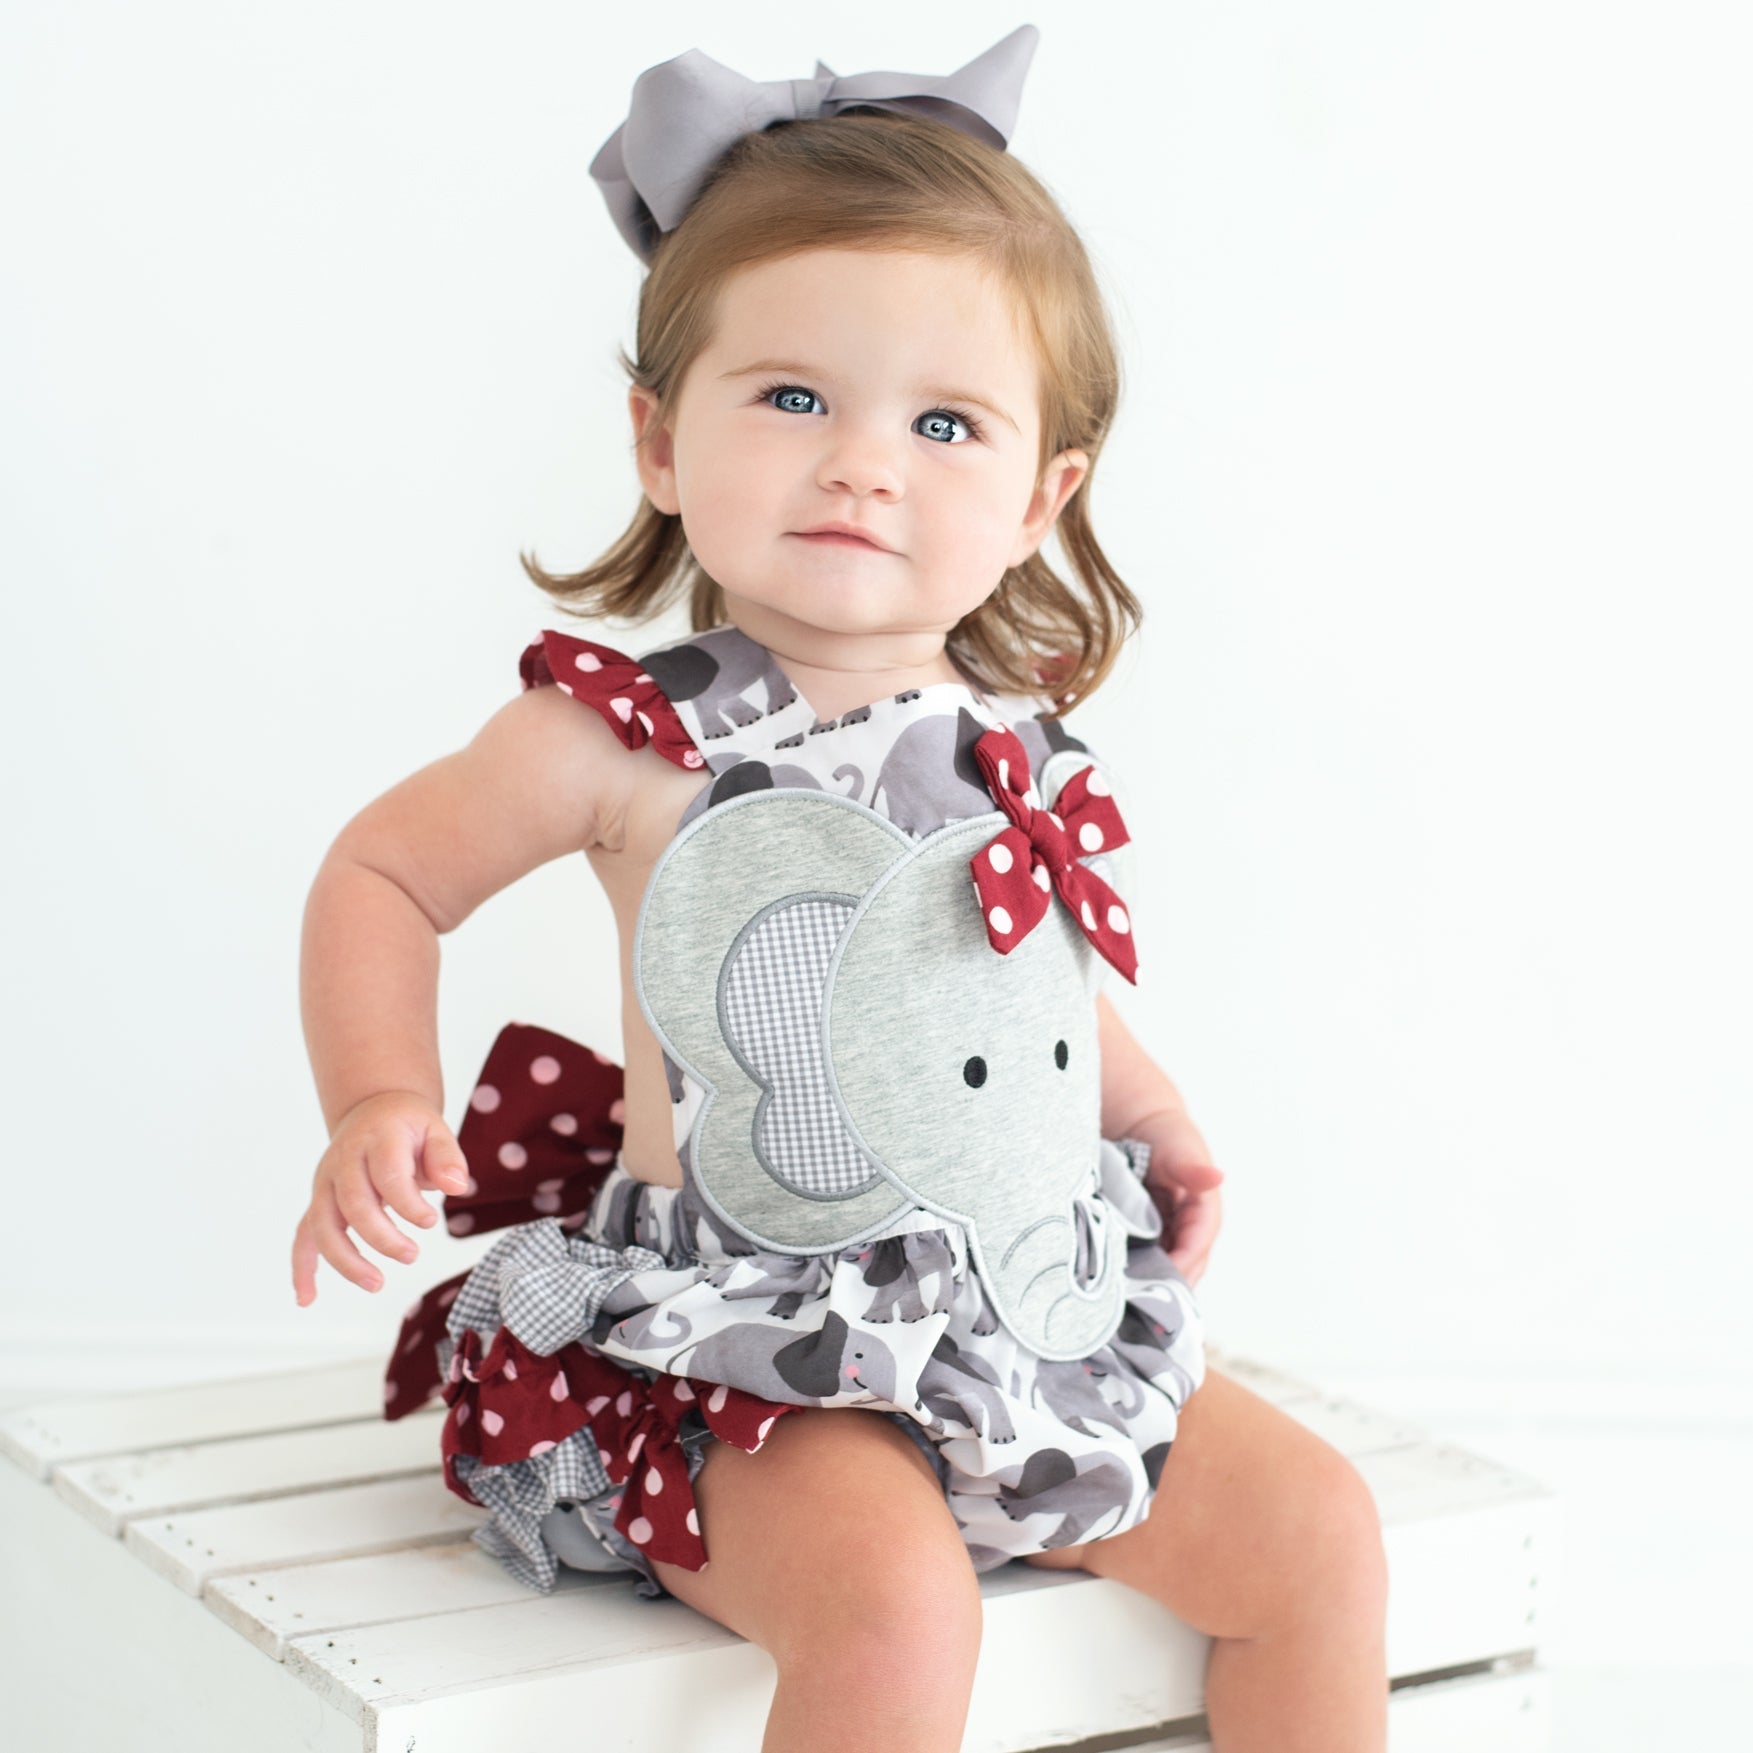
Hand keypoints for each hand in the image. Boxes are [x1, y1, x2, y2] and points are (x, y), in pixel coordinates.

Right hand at [292, 1090, 471, 1304]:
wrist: (373, 1111)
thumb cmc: (408, 1127)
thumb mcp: (435, 1130)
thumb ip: (447, 1158)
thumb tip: (457, 1187)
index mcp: (377, 1139)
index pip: (387, 1175)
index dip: (407, 1203)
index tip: (430, 1222)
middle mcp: (343, 1160)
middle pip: (353, 1204)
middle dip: (381, 1237)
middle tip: (412, 1255)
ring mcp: (325, 1182)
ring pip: (323, 1224)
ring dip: (346, 1259)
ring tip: (376, 1283)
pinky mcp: (319, 1201)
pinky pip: (304, 1236)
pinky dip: (302, 1267)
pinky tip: (307, 1298)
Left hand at [1128, 1106, 1223, 1287]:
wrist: (1143, 1126)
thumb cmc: (1165, 1136)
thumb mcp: (1177, 1149)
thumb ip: (1191, 1167)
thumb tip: (1216, 1176)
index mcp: (1204, 1214)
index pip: (1195, 1249)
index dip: (1178, 1268)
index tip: (1154, 1286)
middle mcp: (1190, 1231)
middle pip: (1181, 1269)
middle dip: (1160, 1287)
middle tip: (1133, 1306)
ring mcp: (1170, 1237)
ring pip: (1162, 1271)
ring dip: (1146, 1285)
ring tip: (1120, 1303)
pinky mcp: (1150, 1239)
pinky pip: (1145, 1263)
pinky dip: (1132, 1274)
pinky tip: (1111, 1286)